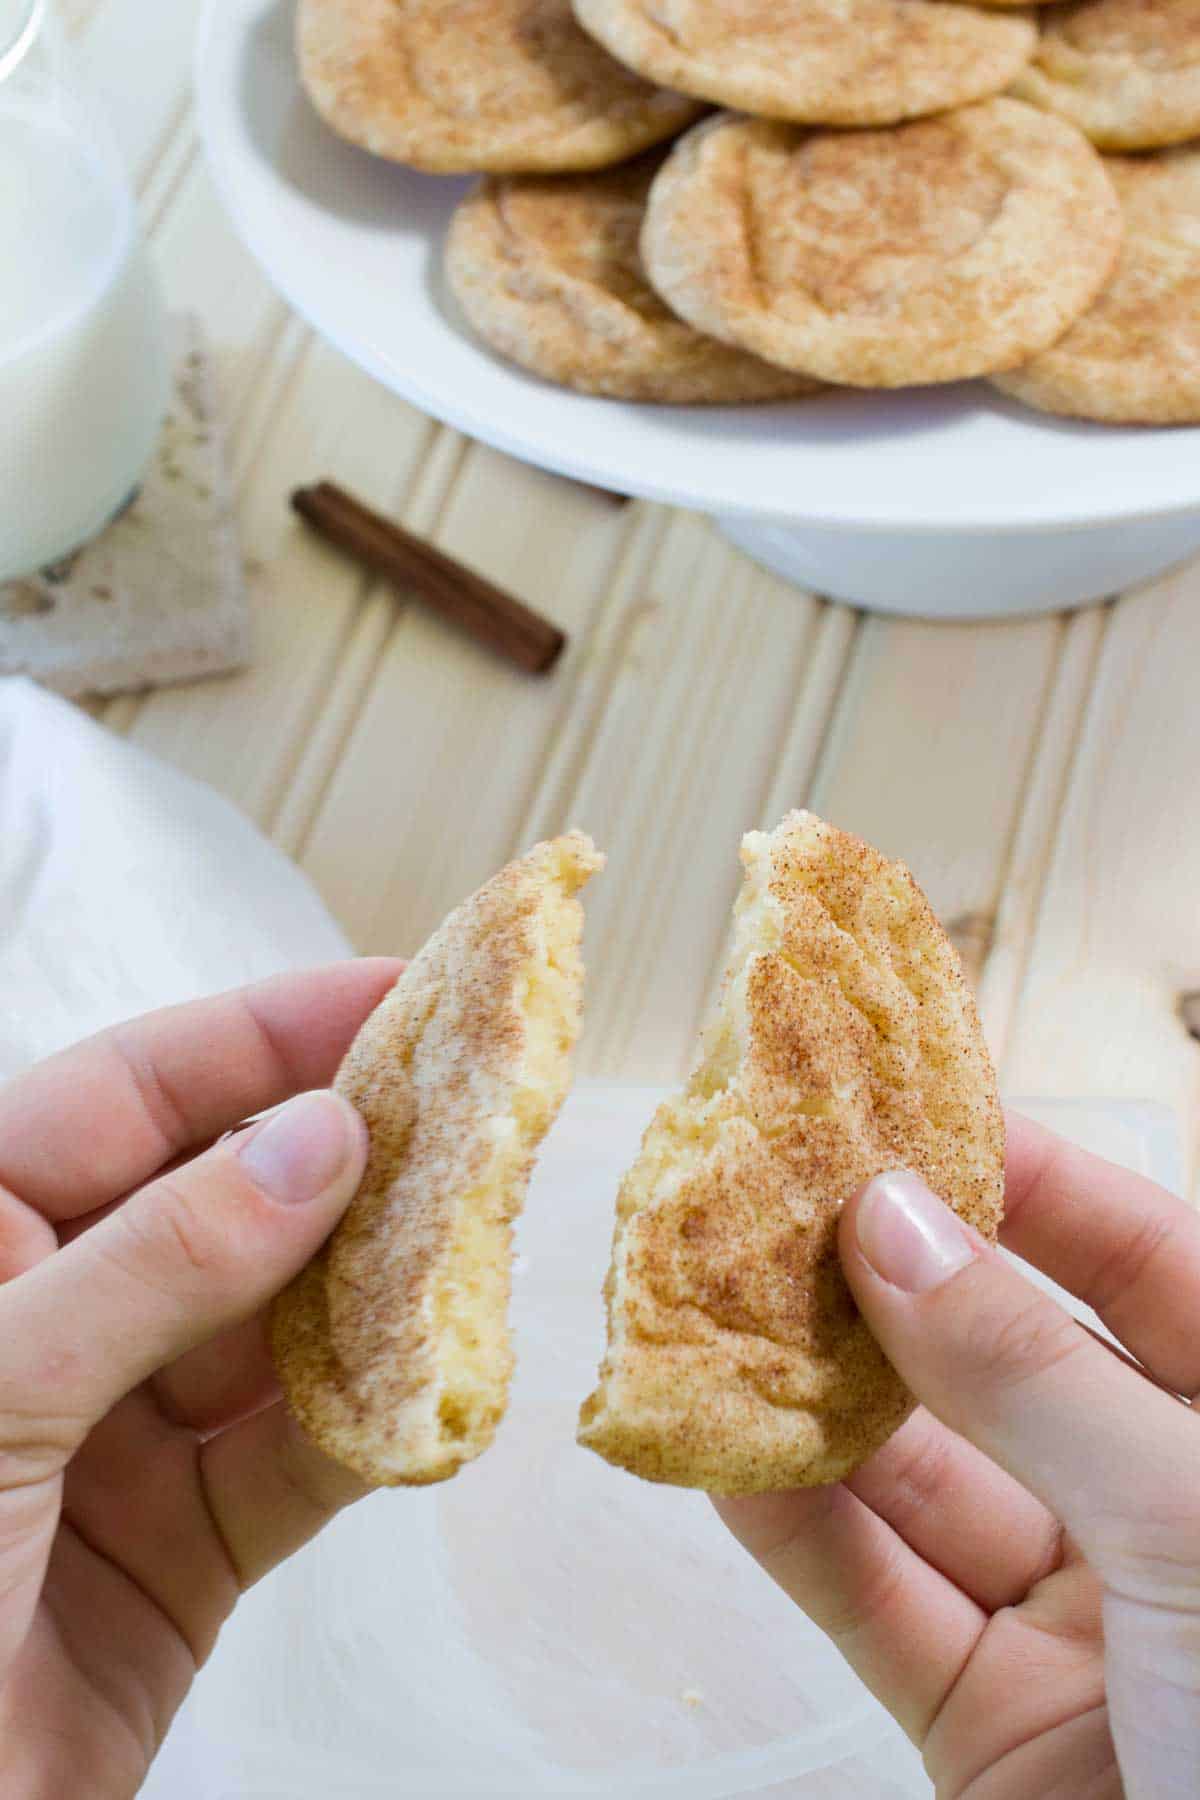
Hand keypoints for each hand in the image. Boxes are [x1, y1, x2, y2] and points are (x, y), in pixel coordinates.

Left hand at [0, 963, 402, 1799]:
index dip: (265, 1033)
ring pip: (283, 1323)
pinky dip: (372, 1426)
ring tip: (481, 1233)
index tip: (395, 992)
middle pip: (229, 1197)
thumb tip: (321, 1140)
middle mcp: (54, 1315)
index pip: (131, 1092)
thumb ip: (162, 1260)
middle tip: (479, 1104)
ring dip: (382, 1290)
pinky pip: (301, 1457)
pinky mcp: (185, 1544)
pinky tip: (435, 1391)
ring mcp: (123, 1430)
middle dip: (352, 1155)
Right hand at [716, 1114, 1199, 1798]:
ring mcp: (1081, 1619)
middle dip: (886, 1281)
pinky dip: (794, 1527)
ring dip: (812, 1396)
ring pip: (924, 1475)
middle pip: (1007, 1358)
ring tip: (704, 1303)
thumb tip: (893, 1216)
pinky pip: (879, 1599)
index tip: (894, 1107)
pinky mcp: (992, 1724)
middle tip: (763, 1195)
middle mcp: (1169, 1506)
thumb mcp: (1192, 1515)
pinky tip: (717, 1447)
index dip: (1022, 1175)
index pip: (1140, 1254)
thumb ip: (1030, 1367)